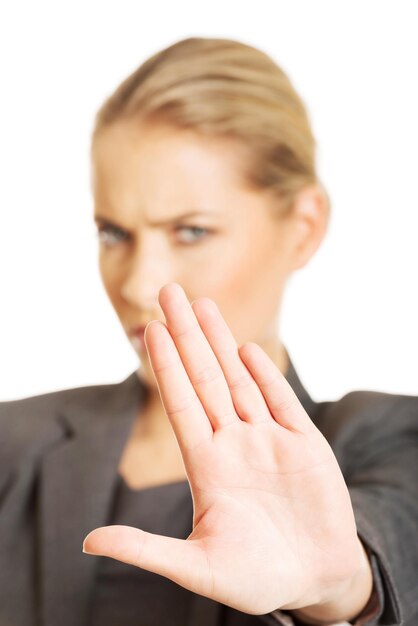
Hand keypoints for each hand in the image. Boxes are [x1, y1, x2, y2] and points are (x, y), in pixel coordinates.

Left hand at [83, 283, 370, 615]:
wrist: (318, 581)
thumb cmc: (258, 579)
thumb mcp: (198, 568)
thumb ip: (147, 549)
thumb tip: (89, 541)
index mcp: (208, 467)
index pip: (181, 404)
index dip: (166, 367)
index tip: (151, 330)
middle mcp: (234, 444)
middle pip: (205, 378)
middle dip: (188, 335)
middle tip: (170, 293)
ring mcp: (269, 440)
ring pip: (240, 380)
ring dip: (222, 342)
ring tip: (204, 304)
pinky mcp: (304, 444)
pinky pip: (282, 401)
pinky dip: (265, 374)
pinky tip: (245, 348)